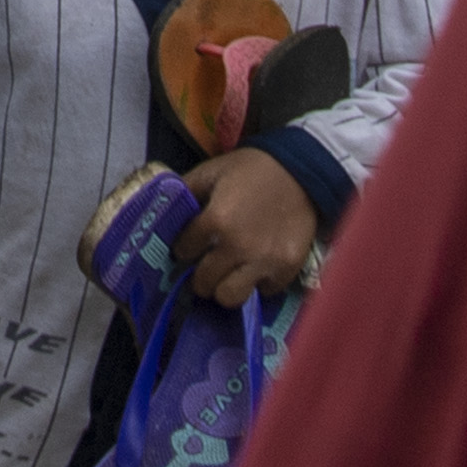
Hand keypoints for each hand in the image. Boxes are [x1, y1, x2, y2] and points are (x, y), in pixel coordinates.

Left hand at [173, 147, 317, 306]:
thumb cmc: (253, 169)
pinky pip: (264, 291)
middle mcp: (237, 246)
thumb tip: (163, 209)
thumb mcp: (212, 171)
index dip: (184, 248)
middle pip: (204, 283)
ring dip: (226, 287)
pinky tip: (259, 266)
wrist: (303, 169)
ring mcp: (264, 260)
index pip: (183, 252)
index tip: (191, 245)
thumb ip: (185, 190)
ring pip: (230, 297)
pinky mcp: (287, 268)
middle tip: (208, 265)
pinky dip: (259, 282)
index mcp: (215, 220)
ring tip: (231, 274)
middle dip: (201, 275)